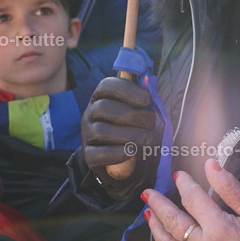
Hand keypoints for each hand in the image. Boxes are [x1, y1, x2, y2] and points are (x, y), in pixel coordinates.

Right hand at [81, 76, 158, 195]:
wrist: (121, 159)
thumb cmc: (131, 127)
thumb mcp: (136, 110)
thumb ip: (140, 97)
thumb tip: (147, 81)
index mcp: (101, 97)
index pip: (106, 85)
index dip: (127, 90)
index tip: (147, 100)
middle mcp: (90, 113)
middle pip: (103, 107)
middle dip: (132, 115)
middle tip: (152, 124)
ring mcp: (87, 134)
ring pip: (101, 131)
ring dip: (129, 135)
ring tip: (148, 140)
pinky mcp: (88, 155)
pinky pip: (98, 153)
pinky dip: (117, 153)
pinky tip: (132, 152)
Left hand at [144, 158, 239, 240]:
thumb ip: (230, 188)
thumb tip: (211, 164)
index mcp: (219, 229)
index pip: (192, 200)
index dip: (184, 184)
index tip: (178, 176)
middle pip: (174, 223)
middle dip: (159, 205)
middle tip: (148, 193)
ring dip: (157, 227)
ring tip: (149, 214)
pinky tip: (163, 238)